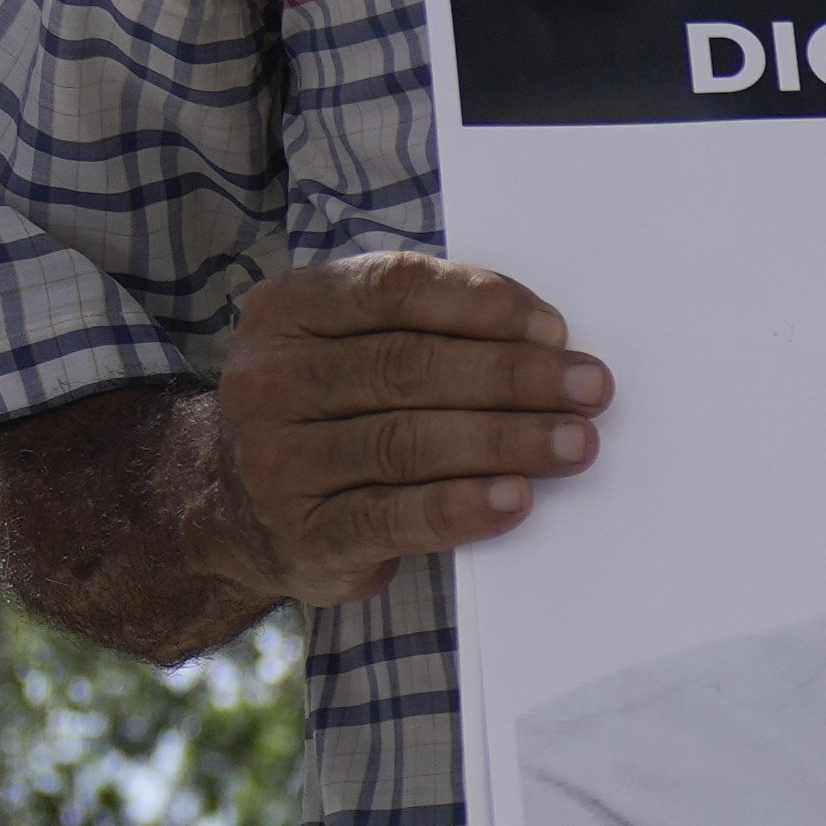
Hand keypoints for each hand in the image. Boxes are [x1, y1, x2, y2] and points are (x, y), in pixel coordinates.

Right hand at [197, 256, 601, 608]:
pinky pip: (393, 516)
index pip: (393, 291)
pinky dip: (462, 507)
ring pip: (407, 441)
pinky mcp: (303, 535)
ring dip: (505, 440)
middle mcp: (270, 380)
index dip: (481, 305)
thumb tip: (544, 340)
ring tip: (577, 443)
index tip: (555, 329)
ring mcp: (279, 460)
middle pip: (408, 367)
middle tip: (592, 389)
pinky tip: (516, 500)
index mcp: (287, 311)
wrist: (233, 508)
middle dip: (513, 377)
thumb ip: (418, 328)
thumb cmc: (326, 412)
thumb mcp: (344, 346)